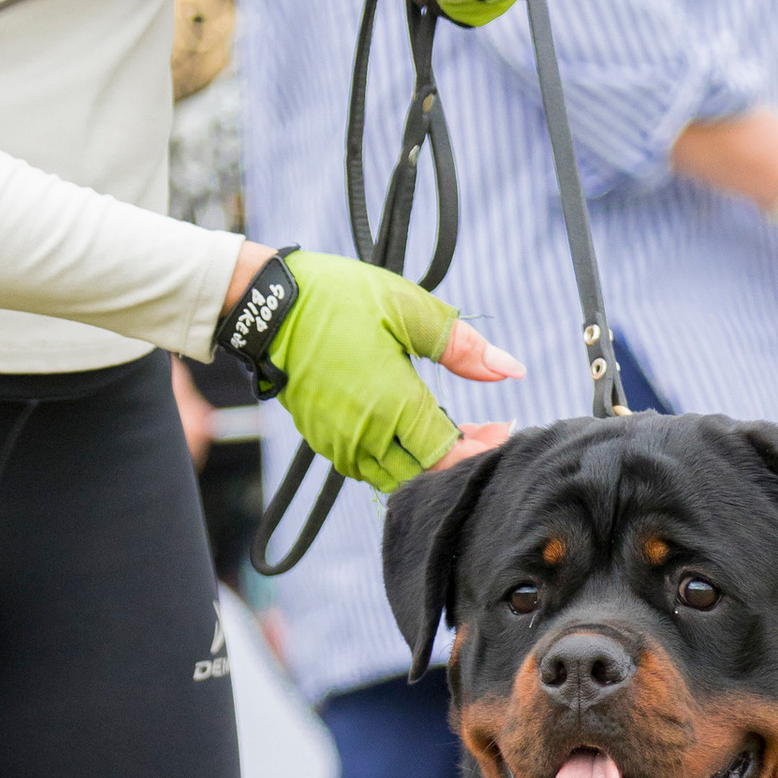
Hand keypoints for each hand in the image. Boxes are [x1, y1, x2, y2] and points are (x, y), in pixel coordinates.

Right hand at [237, 245, 523, 491]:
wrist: (265, 306)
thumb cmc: (338, 299)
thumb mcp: (408, 309)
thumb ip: (463, 345)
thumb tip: (512, 370)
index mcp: (393, 405)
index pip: (451, 455)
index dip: (483, 448)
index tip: (503, 427)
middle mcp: (366, 435)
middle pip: (426, 476)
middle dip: (460, 460)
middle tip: (484, 429)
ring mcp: (340, 443)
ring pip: (396, 478)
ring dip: (428, 463)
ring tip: (451, 430)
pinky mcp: (322, 440)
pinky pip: (368, 468)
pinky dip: (396, 459)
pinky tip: (411, 429)